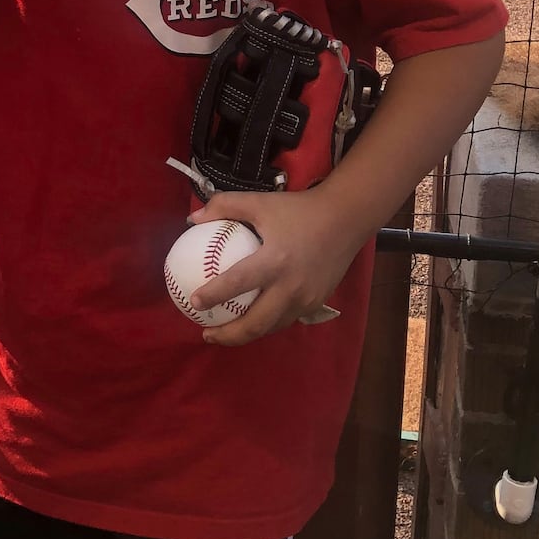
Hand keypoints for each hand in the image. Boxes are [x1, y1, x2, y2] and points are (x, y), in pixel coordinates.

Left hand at [188, 185, 368, 345]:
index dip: (213, 295)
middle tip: (206, 333)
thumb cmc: (299, 210)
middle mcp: (291, 287)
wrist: (345, 219)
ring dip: (247, 335)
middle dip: (228, 336)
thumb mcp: (260, 202)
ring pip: (271, 327)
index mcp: (274, 261)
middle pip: (256, 324)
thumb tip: (193, 219)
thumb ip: (225, 206)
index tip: (194, 303)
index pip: (237, 283)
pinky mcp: (316, 303)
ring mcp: (306, 299)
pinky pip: (286, 319)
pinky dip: (267, 324)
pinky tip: (254, 318)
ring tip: (226, 332)